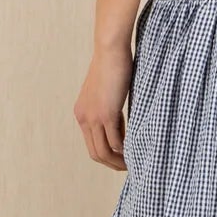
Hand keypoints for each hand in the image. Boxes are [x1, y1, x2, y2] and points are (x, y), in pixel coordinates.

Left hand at [74, 38, 133, 170]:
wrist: (110, 50)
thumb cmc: (113, 66)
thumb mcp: (107, 92)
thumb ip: (110, 110)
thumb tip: (120, 126)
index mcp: (81, 113)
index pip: (91, 144)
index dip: (106, 155)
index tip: (121, 157)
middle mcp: (83, 118)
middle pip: (95, 153)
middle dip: (111, 163)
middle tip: (127, 166)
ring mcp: (93, 117)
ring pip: (104, 151)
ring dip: (118, 161)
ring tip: (132, 163)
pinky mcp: (106, 114)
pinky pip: (116, 141)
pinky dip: (125, 149)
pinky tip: (135, 150)